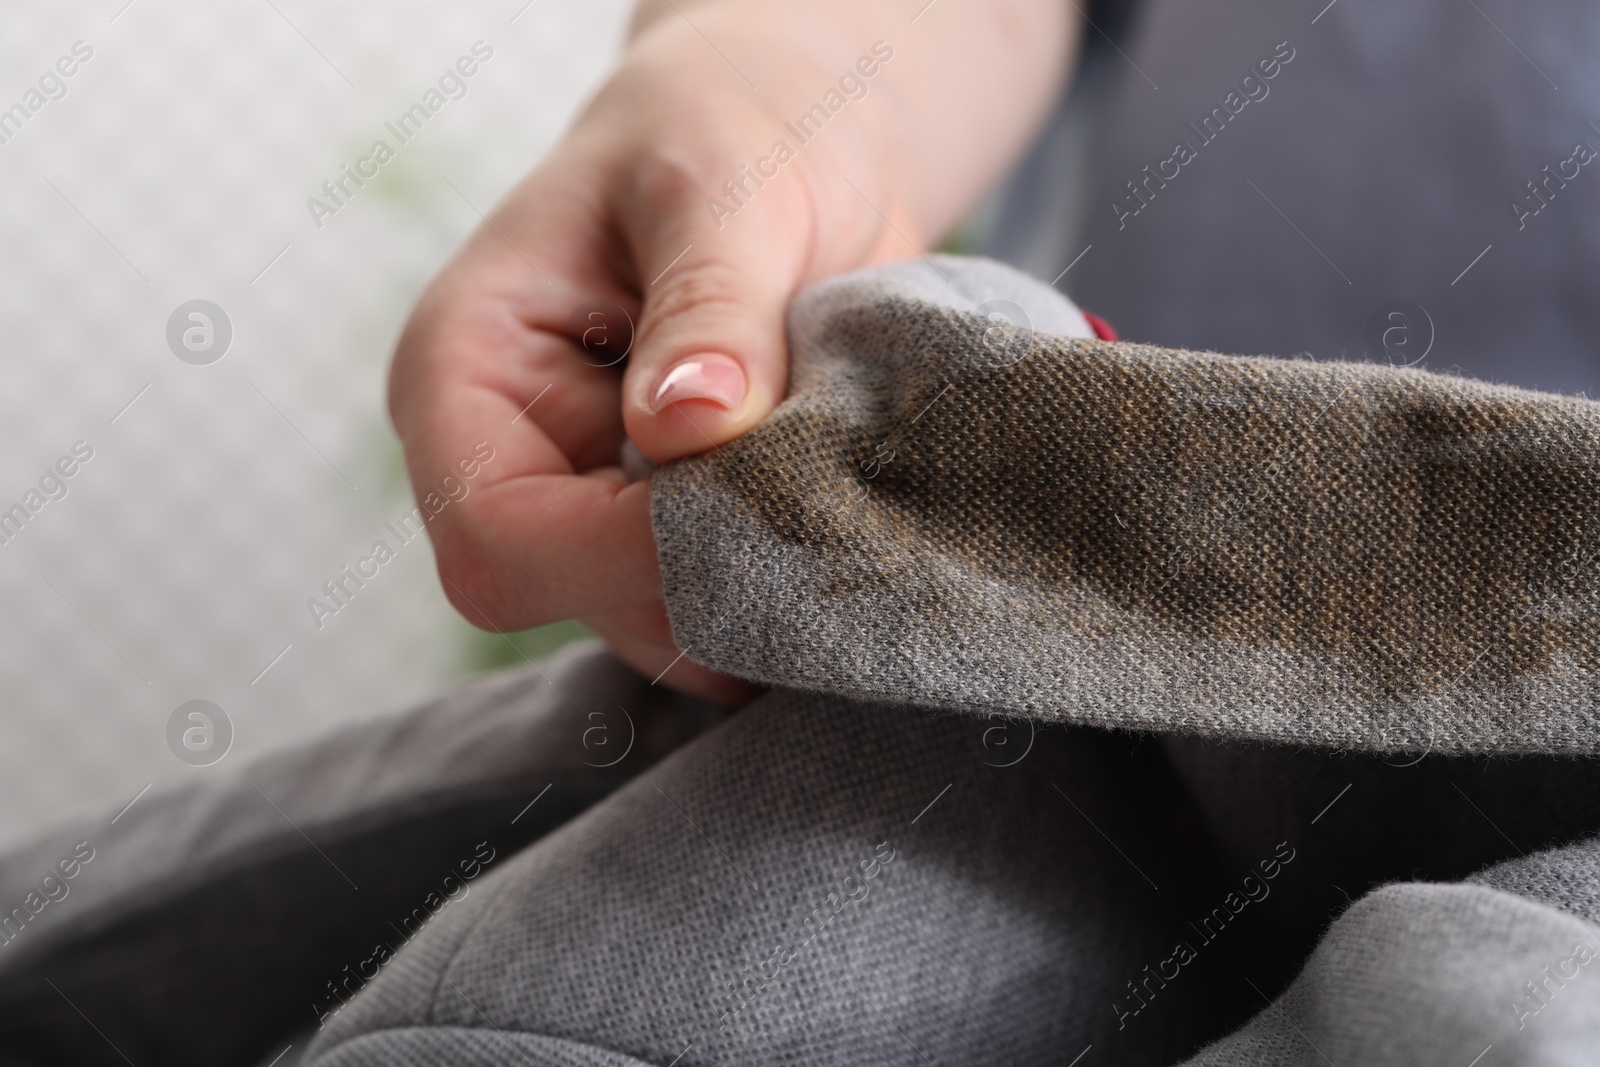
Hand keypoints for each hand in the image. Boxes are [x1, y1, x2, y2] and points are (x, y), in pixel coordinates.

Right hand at [387, 1, 1074, 701]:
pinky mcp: (669, 524)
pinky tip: (843, 522)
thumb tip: (690, 428)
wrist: (789, 135)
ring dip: (762, 585)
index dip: (617, 552)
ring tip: (843, 492)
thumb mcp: (724, 188)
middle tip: (828, 505)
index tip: (753, 505)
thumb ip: (707, 306)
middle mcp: (512, 454)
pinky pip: (720, 605)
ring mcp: (592, 500)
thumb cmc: (730, 130)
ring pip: (659, 622)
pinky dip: (788, 587)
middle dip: (707, 575)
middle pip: (578, 597)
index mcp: (467, 369)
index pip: (495, 533)